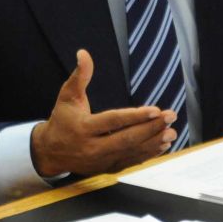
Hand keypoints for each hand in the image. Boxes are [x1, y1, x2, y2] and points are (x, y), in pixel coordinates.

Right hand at [31, 49, 177, 176]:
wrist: (50, 152)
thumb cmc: (62, 120)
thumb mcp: (67, 96)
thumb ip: (79, 76)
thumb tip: (83, 53)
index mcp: (83, 128)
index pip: (113, 121)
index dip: (135, 116)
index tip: (156, 110)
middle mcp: (93, 148)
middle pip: (127, 139)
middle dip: (151, 128)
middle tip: (170, 117)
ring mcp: (101, 161)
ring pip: (132, 152)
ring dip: (154, 142)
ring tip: (171, 131)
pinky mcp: (108, 168)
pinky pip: (131, 161)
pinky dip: (148, 154)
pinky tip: (163, 144)